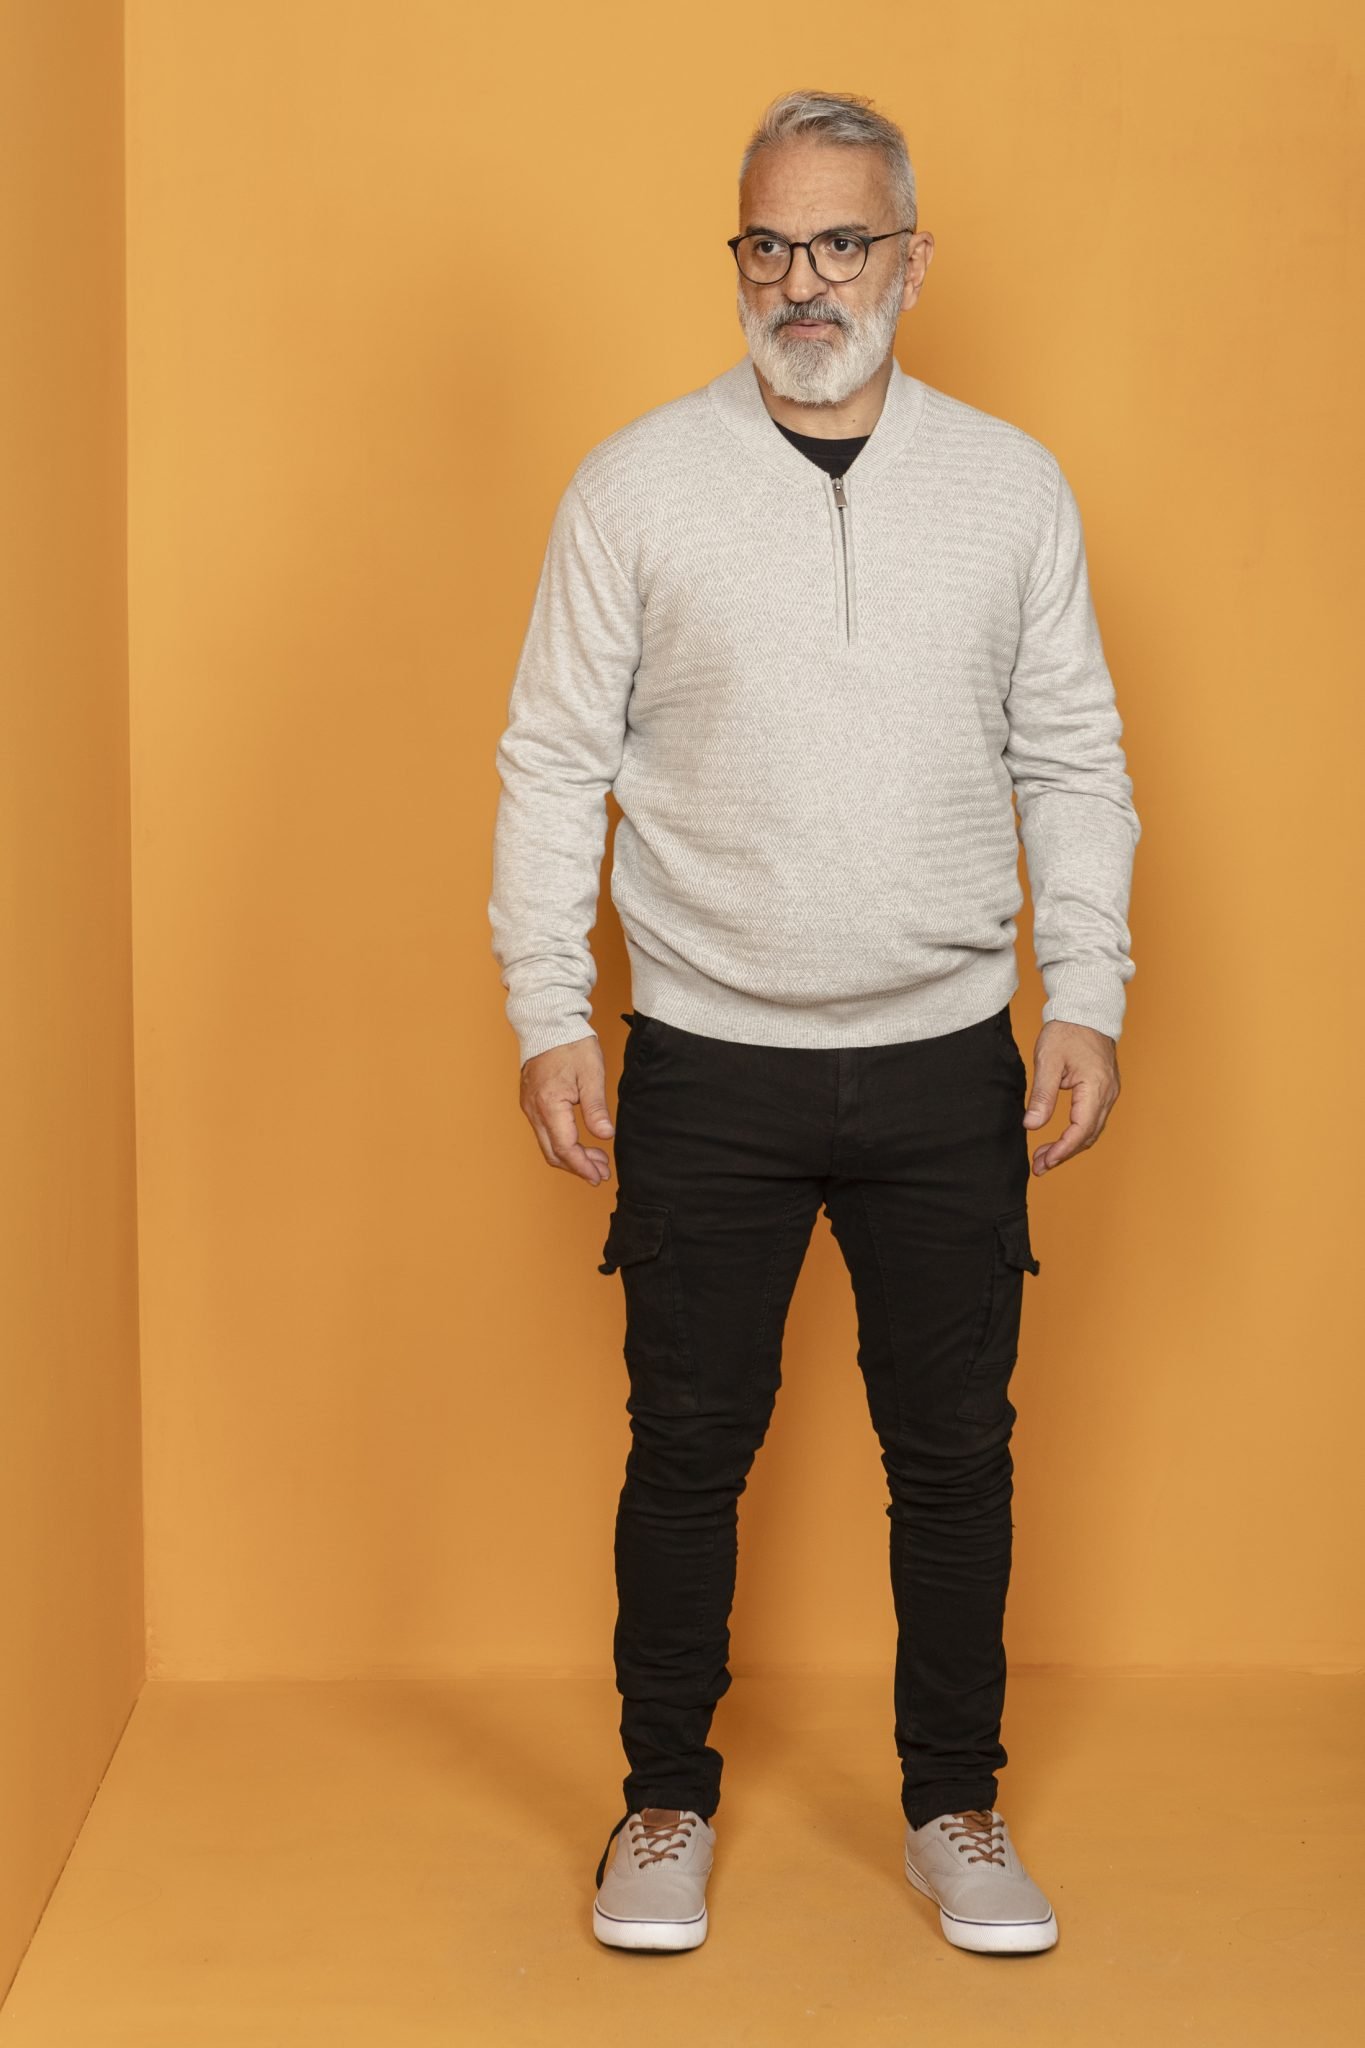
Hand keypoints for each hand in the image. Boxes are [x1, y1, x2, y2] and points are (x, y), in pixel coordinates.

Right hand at [519, 1035, 615, 1184]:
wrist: (548, 1023)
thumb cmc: (571, 1044)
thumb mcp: (592, 1074)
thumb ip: (596, 1108)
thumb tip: (605, 1135)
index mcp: (549, 1104)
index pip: (565, 1147)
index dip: (582, 1166)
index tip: (599, 1176)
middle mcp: (534, 1110)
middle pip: (553, 1153)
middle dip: (578, 1167)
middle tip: (601, 1172)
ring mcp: (530, 1107)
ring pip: (547, 1144)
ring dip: (571, 1156)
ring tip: (596, 1159)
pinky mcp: (532, 1103)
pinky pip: (544, 1132)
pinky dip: (562, 1142)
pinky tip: (580, 1142)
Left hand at [1021, 1019, 1121, 1174]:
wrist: (1085, 1010)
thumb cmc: (1066, 1031)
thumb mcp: (1048, 1061)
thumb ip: (1042, 1096)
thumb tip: (1031, 1125)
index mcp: (1096, 1088)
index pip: (1081, 1130)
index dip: (1062, 1150)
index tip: (1044, 1162)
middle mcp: (1108, 1093)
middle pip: (1088, 1136)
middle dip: (1064, 1154)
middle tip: (1039, 1166)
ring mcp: (1109, 1092)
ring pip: (1092, 1130)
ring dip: (1070, 1146)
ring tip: (1045, 1157)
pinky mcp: (1105, 1089)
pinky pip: (1093, 1119)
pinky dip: (1077, 1133)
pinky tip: (1060, 1138)